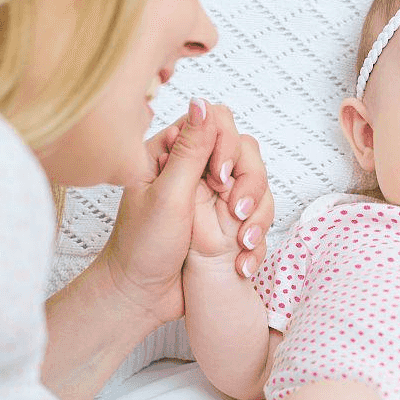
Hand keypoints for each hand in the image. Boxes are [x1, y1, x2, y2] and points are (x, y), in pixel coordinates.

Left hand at [100, 99, 272, 325]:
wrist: (142, 296)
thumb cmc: (142, 247)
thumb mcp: (166, 195)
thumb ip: (190, 150)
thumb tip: (202, 103)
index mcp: (171, 152)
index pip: (217, 122)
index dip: (226, 146)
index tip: (217, 179)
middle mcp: (195, 169)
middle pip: (246, 152)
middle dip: (248, 183)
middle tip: (232, 212)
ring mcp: (213, 196)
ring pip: (257, 186)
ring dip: (257, 214)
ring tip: (241, 242)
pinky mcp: (225, 222)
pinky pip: (257, 217)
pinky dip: (256, 239)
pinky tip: (241, 259)